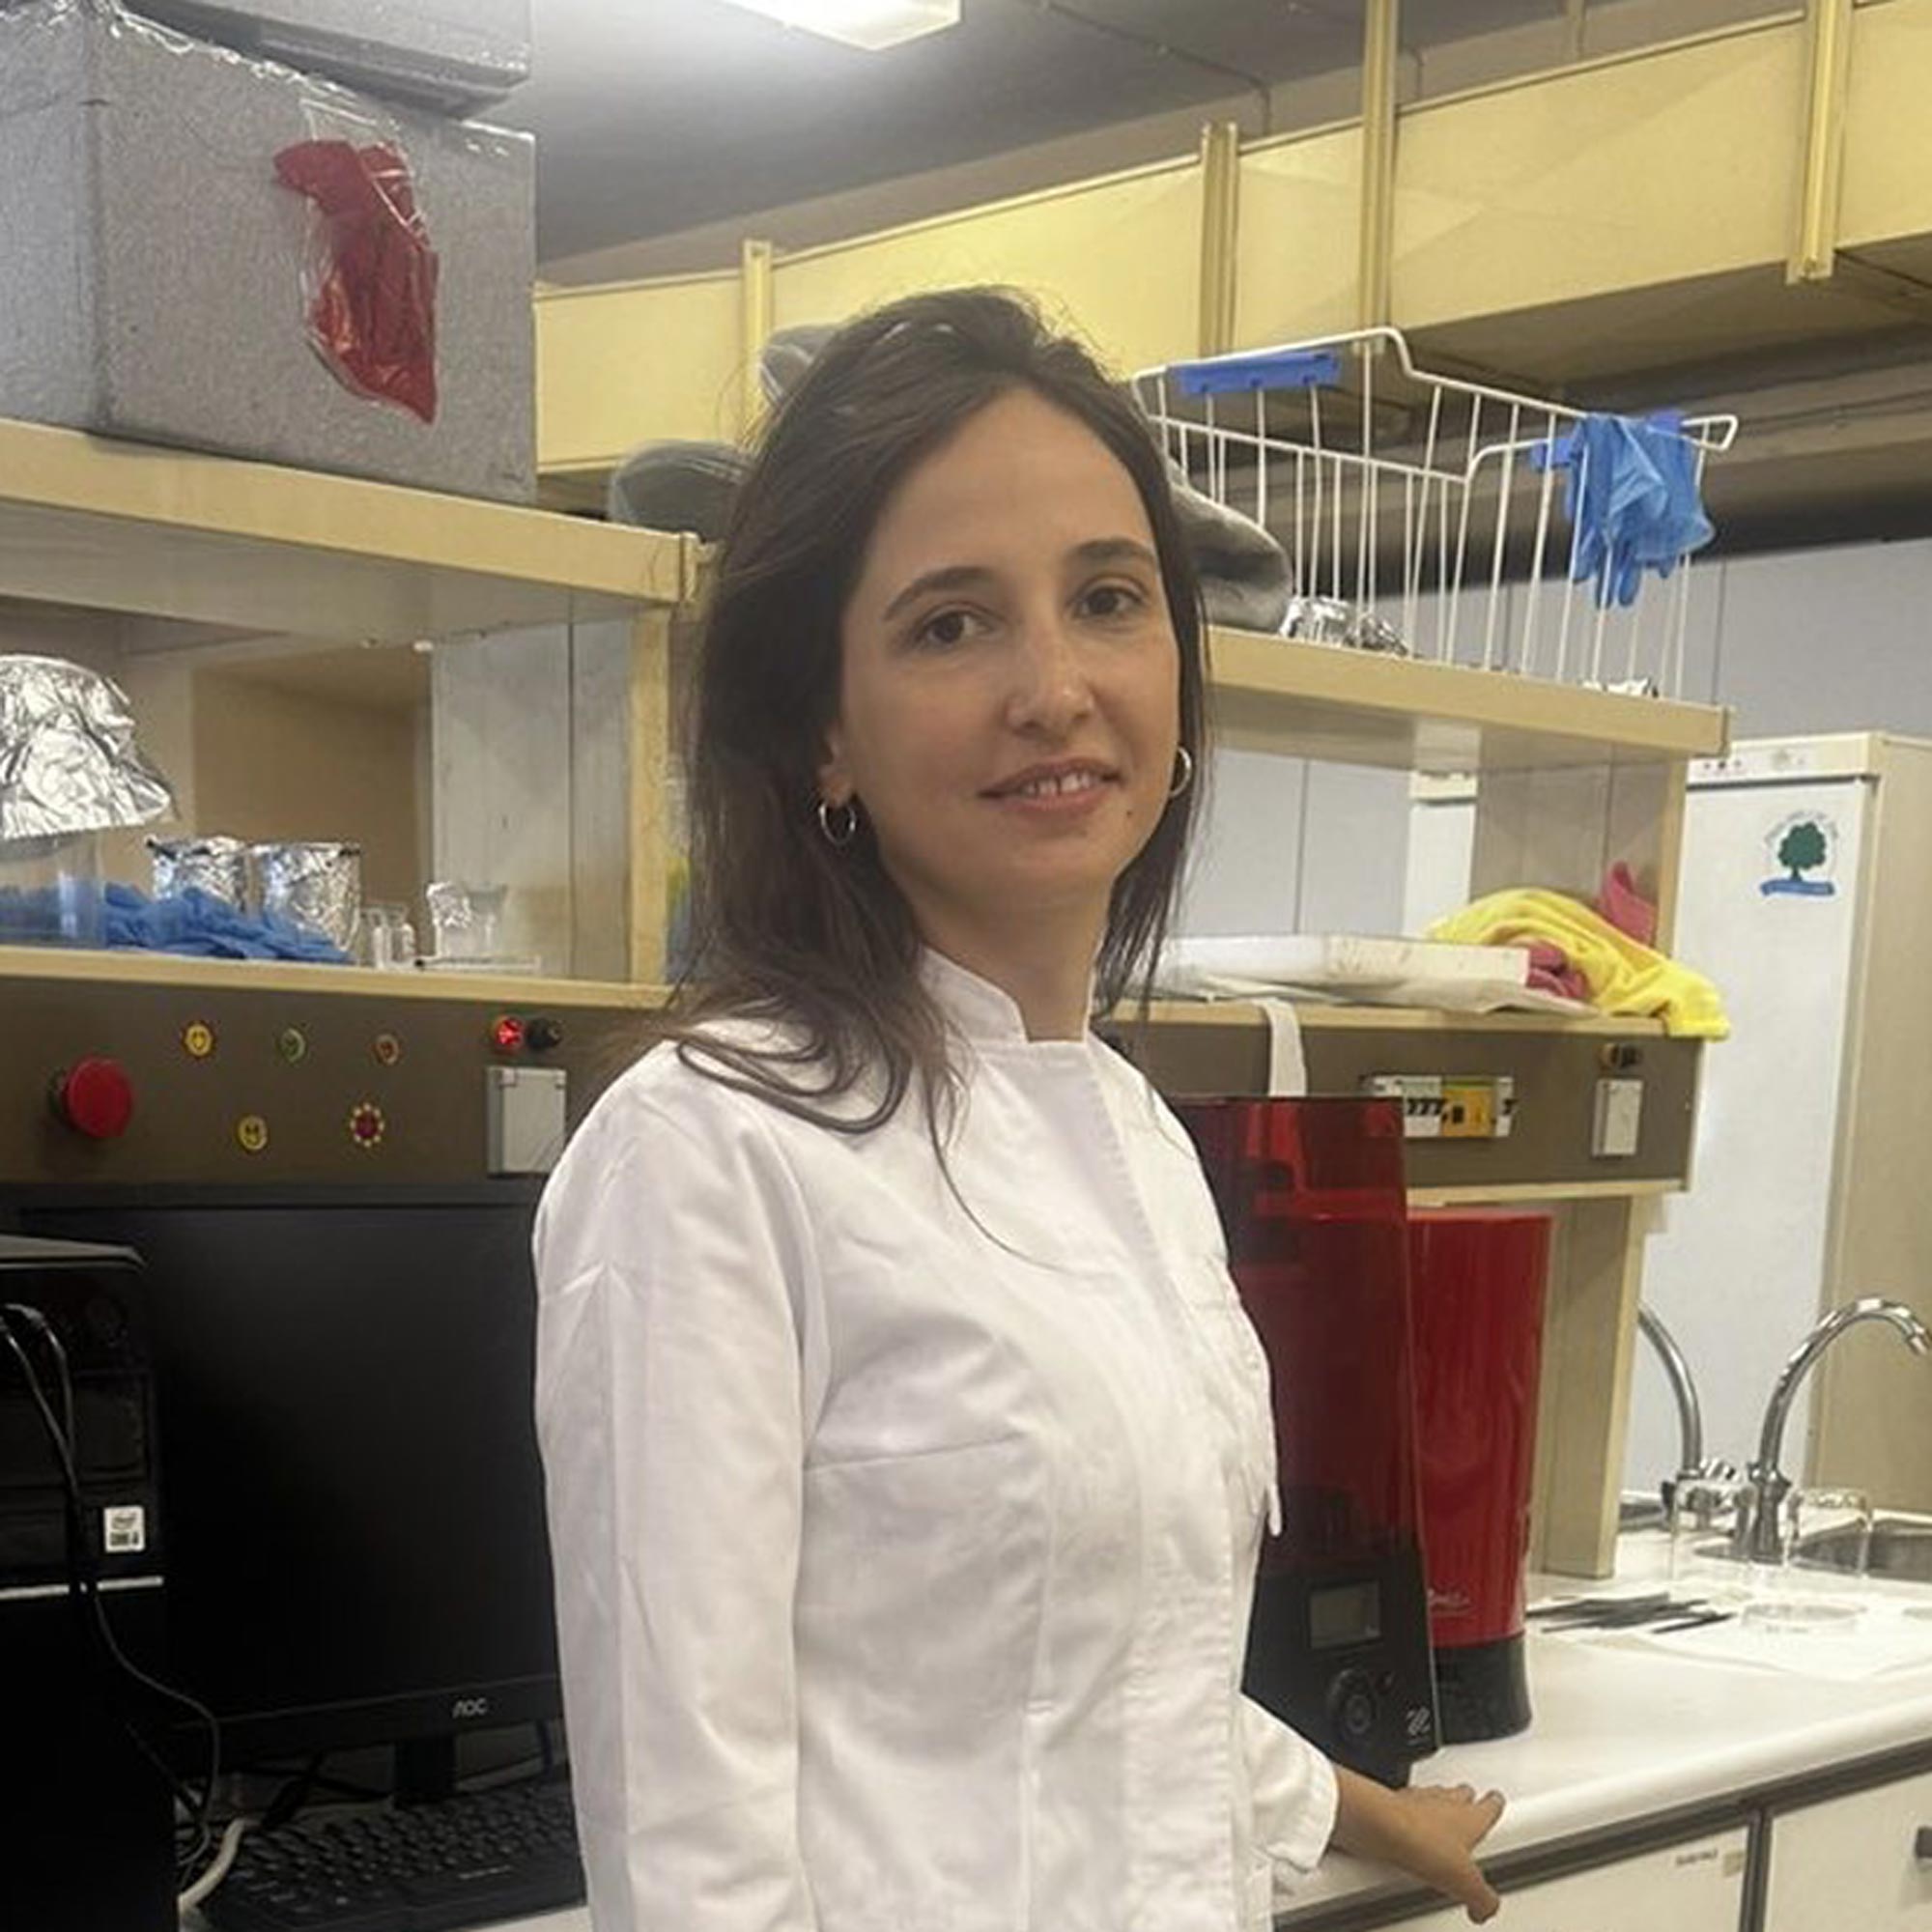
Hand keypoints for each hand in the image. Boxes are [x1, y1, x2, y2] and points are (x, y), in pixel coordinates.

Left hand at [1330, 1766, 1505, 1922]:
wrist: (1381, 1825)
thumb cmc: (1422, 1840)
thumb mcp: (1465, 1883)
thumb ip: (1482, 1898)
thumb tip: (1485, 1908)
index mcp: (1470, 1817)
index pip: (1490, 1807)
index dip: (1494, 1805)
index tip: (1496, 1802)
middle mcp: (1445, 1801)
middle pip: (1461, 1795)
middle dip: (1465, 1801)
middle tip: (1468, 1810)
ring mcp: (1417, 1799)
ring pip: (1433, 1796)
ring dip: (1435, 1806)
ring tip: (1436, 1824)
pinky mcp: (1392, 1803)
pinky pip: (1404, 1805)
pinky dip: (1407, 1815)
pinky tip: (1405, 1833)